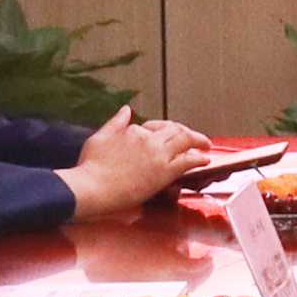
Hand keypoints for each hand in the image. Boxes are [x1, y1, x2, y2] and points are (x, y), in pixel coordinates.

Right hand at [64, 108, 198, 216]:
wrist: (92, 187)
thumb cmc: (91, 165)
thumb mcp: (100, 137)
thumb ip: (116, 122)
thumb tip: (126, 109)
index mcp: (134, 131)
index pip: (157, 126)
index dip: (165, 130)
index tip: (169, 135)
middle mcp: (149, 139)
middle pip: (175, 130)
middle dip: (186, 132)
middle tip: (194, 138)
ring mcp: (158, 155)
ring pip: (184, 141)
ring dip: (198, 141)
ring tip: (205, 145)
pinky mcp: (164, 172)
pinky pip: (188, 161)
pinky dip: (199, 158)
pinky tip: (205, 159)